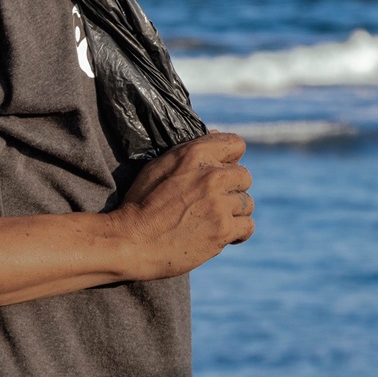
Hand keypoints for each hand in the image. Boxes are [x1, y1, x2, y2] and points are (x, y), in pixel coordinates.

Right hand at [108, 131, 253, 280]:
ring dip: (234, 212)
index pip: (236, 144)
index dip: (230, 159)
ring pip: (246, 202)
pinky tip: (225, 234)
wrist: (130, 241)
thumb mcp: (159, 165)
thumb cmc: (140, 203)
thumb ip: (190, 151)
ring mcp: (218, 203)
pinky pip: (247, 226)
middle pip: (244, 176)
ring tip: (215, 220)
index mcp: (195, 153)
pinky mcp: (222, 229)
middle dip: (232, 189)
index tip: (222, 172)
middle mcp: (211, 175)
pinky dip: (238, 232)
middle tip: (214, 202)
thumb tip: (216, 135)